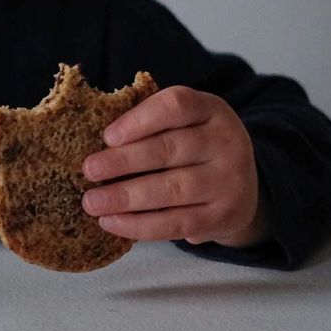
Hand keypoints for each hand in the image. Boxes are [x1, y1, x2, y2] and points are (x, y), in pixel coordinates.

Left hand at [81, 86, 268, 247]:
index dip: (139, 120)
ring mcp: (230, 181)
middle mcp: (227, 142)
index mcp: (210, 109)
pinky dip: (141, 225)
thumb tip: (98, 143)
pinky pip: (178, 222)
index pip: (176, 106)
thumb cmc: (193, 143)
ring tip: (92, 202)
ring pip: (172, 189)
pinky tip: (112, 222)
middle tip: (88, 170)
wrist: (242, 184)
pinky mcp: (226, 217)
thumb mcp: (183, 122)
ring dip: (126, 197)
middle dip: (123, 161)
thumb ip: (148, 123)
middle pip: (169, 150)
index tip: (107, 136)